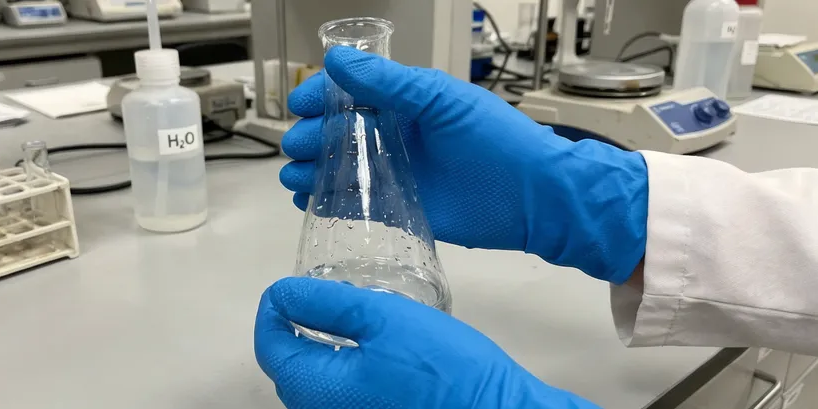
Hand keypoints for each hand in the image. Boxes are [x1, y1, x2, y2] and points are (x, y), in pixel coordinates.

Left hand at [254, 277, 598, 408]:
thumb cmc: (442, 369)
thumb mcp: (383, 318)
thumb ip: (326, 303)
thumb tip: (282, 292)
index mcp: (314, 389)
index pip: (269, 345)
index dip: (272, 308)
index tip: (289, 284)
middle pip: (287, 366)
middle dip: (294, 326)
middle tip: (320, 293)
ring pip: (314, 381)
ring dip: (318, 346)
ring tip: (345, 314)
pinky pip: (340, 394)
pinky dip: (341, 366)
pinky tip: (370, 347)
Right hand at [279, 47, 648, 283]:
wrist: (533, 198)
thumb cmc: (496, 141)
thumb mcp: (440, 101)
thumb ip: (389, 83)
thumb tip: (336, 60)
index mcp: (406, 103)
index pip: (351, 93)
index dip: (322, 97)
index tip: (300, 105)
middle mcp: (397, 136)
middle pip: (338, 132)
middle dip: (311, 136)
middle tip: (299, 145)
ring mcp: (396, 173)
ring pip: (340, 168)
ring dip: (312, 169)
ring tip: (296, 177)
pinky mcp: (400, 209)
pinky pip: (355, 203)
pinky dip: (328, 202)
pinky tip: (309, 201)